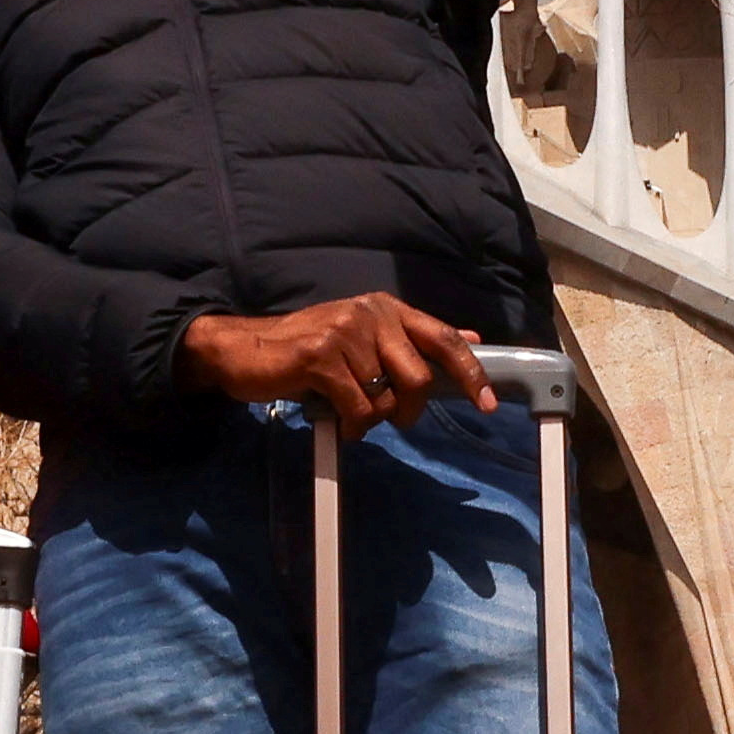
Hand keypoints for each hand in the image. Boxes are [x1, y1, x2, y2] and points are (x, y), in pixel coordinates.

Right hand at [183, 293, 495, 432]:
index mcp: (387, 308)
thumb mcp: (365, 337)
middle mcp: (370, 314)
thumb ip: (414, 339)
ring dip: (372, 417)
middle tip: (393, 418)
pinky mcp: (320, 356)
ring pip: (387, 398)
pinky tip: (337, 420)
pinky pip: (358, 408)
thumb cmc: (307, 350)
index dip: (471, 372)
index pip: (444, 338)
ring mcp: (344, 333)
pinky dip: (352, 425)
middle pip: (420, 376)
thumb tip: (471, 338)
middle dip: (411, 409)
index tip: (489, 403)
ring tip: (349, 410)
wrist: (243, 350)